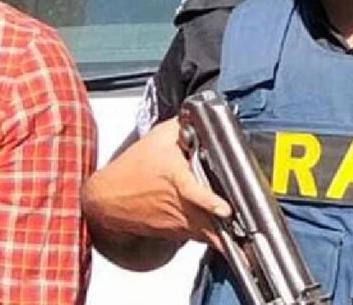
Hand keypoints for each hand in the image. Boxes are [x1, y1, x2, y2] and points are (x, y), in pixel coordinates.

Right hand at [83, 118, 230, 250]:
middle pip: (215, 219)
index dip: (210, 201)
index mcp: (176, 179)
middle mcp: (182, 204)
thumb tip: (199, 117)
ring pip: (214, 232)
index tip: (224, 208)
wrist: (110, 200)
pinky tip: (212, 218)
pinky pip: (206, 235)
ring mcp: (183, 223)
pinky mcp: (182, 235)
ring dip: (226, 229)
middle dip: (232, 219)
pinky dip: (214, 231)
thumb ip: (180, 126)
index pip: (194, 192)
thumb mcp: (155, 140)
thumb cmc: (130, 171)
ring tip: (233, 221)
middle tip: (242, 213)